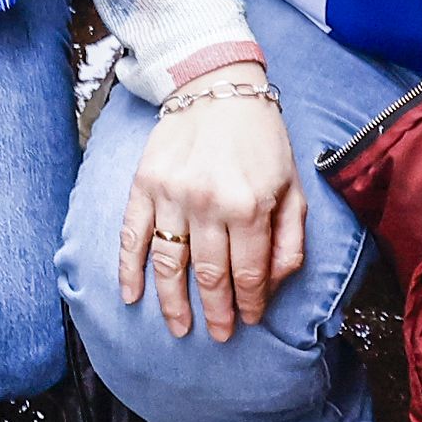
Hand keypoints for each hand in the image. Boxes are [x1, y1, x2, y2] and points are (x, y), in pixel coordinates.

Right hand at [114, 72, 309, 339]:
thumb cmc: (261, 139)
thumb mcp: (292, 187)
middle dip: (215, 312)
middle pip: (209, 275)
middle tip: (217, 335)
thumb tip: (272, 285)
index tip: (247, 320)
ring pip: (170, 263)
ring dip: (173, 302)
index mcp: (249, 206)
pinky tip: (132, 296)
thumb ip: (289, 239)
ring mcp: (171, 195)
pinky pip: (132, 236)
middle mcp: (208, 204)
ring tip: (179, 327)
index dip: (248, 303)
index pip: (248, 273)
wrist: (218, 86)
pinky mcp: (144, 185)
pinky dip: (129, 269)